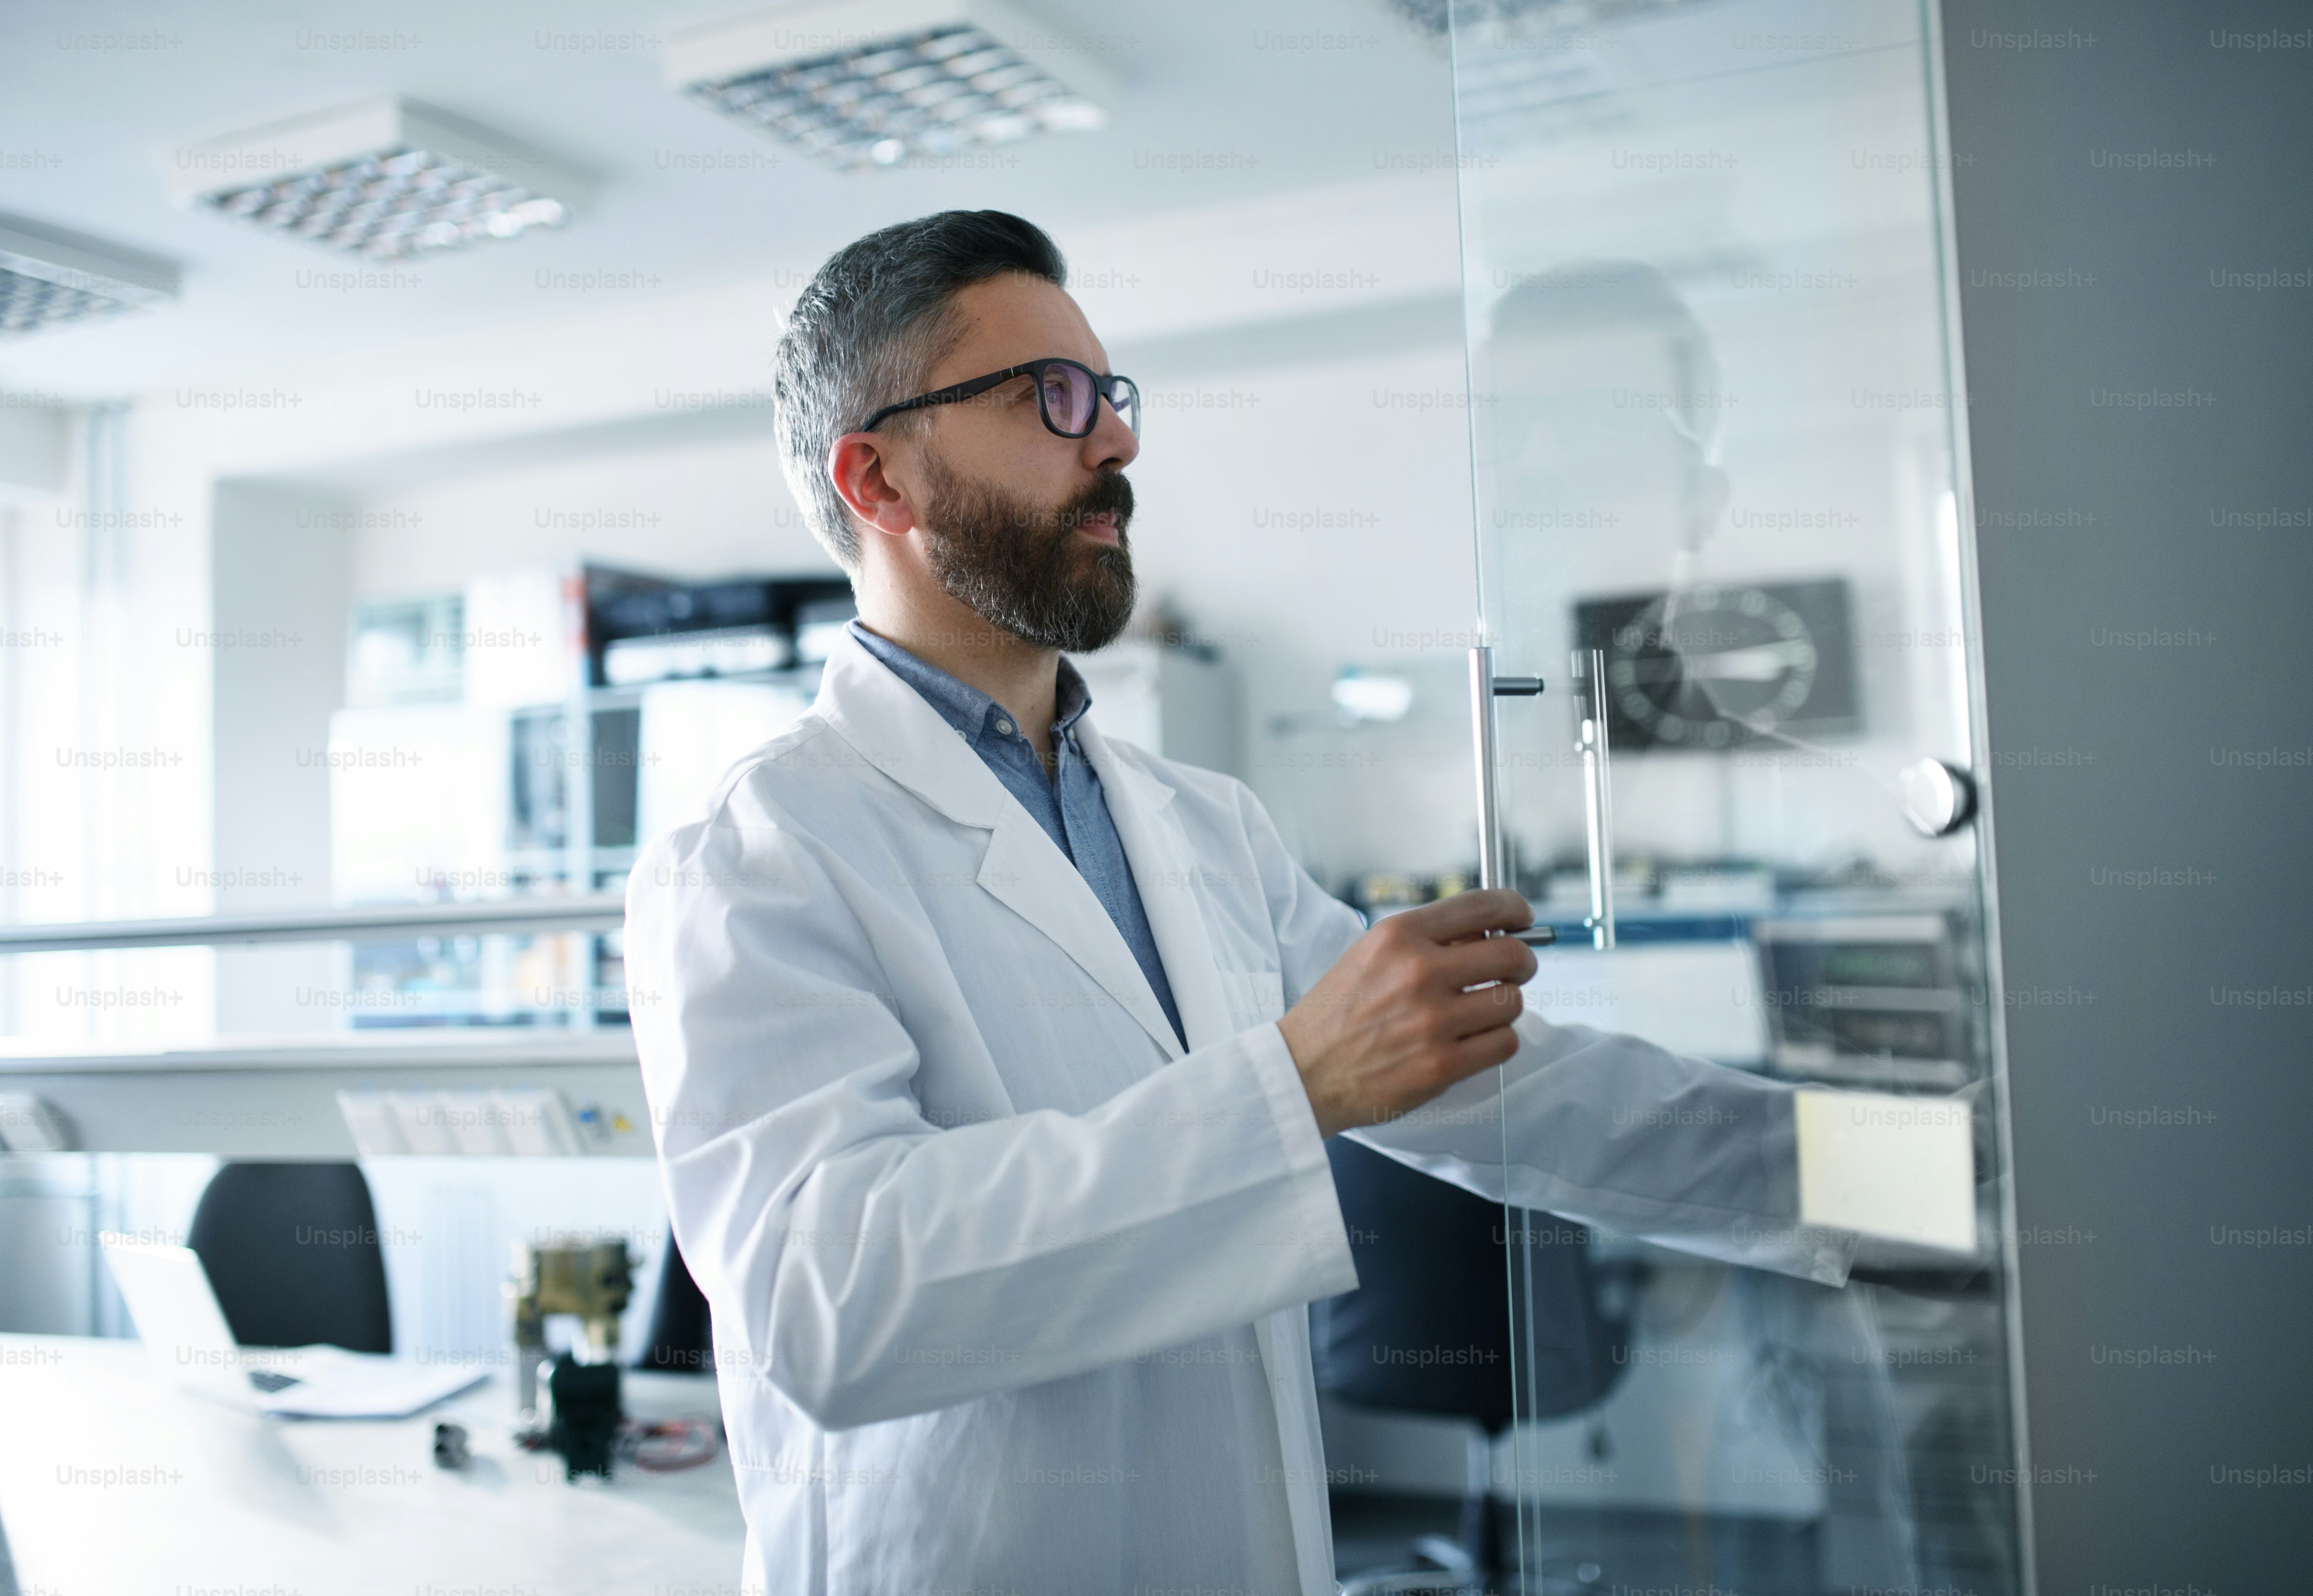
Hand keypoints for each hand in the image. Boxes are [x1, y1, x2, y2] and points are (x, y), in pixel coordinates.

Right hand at [1277, 889, 1539, 1137]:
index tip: (1521, 917)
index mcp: (1398, 936)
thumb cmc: (1337, 1014)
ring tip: (1480, 1012)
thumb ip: (1427, 941)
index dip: (1514, 908)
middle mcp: (1417, 972)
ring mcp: (1432, 1021)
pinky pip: (1504, 1043)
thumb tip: (1488, 934)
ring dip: (1503, 1007)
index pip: (1482, 906)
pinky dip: (1497, 1041)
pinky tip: (1473, 1041)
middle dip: (1522, 962)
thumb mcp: (1371, 955)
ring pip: (1511, 1002)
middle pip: (1510, 955)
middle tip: (1515, 970)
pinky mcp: (1441, 1065)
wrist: (1303, 1070)